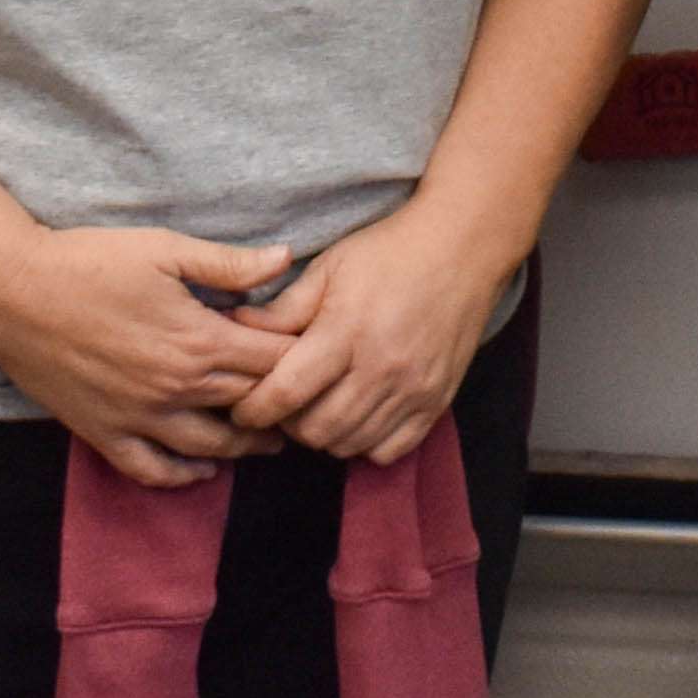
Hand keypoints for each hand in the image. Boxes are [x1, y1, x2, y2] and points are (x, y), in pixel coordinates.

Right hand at [0, 223, 300, 485]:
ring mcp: (139, 417)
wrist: (12, 292)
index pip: (274, 362)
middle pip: (250, 406)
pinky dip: (181, 476)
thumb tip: (285, 260)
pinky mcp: (103, 432)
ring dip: (246, 447)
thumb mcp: (164, 250)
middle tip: (309, 403)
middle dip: (284, 405)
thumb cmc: (88, 261)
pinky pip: (151, 470)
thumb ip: (228, 263)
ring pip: (211, 447)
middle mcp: (176, 389)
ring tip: (271, 442)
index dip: (304, 360)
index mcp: (198, 342)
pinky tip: (202, 470)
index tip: (322, 357)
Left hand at [231, 206, 507, 463]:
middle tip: (282, 404)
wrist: (463, 247)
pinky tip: (357, 416)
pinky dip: (365, 443)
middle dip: (287, 424)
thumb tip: (235, 329)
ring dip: (323, 434)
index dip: (255, 410)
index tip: (242, 410)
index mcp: (347, 331)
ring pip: (349, 444)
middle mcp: (382, 367)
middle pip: (316, 429)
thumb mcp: (329, 267)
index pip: (287, 392)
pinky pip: (389, 450)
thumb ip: (283, 308)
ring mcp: (413, 389)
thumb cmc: (389, 252)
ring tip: (317, 407)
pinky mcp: (436, 401)